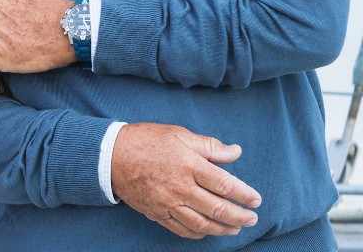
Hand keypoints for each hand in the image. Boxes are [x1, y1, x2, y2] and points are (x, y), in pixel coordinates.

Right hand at [112, 123, 260, 237]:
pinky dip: (199, 233)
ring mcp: (168, 203)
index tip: (256, 200)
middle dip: (239, 216)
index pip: (225, 184)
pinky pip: (182, 229)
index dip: (244, 195)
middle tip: (252, 219)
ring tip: (235, 228)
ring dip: (223, 228)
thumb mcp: (178, 134)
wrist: (109, 156)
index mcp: (189, 165)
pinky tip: (208, 230)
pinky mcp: (157, 212)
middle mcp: (180, 187)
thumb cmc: (145, 140)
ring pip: (202, 223)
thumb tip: (235, 152)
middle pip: (218, 208)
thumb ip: (209, 146)